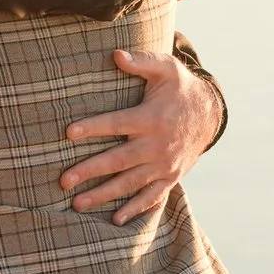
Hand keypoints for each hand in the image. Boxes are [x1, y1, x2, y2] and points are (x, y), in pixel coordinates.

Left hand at [58, 48, 223, 225]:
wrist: (210, 114)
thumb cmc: (180, 88)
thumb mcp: (166, 68)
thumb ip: (141, 61)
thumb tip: (115, 54)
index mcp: (152, 118)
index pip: (117, 124)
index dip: (93, 127)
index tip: (68, 133)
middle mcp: (157, 145)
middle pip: (119, 160)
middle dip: (90, 171)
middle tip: (63, 181)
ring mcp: (164, 165)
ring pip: (130, 183)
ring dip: (104, 195)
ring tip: (77, 204)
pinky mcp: (170, 177)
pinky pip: (151, 197)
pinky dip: (134, 209)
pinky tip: (115, 219)